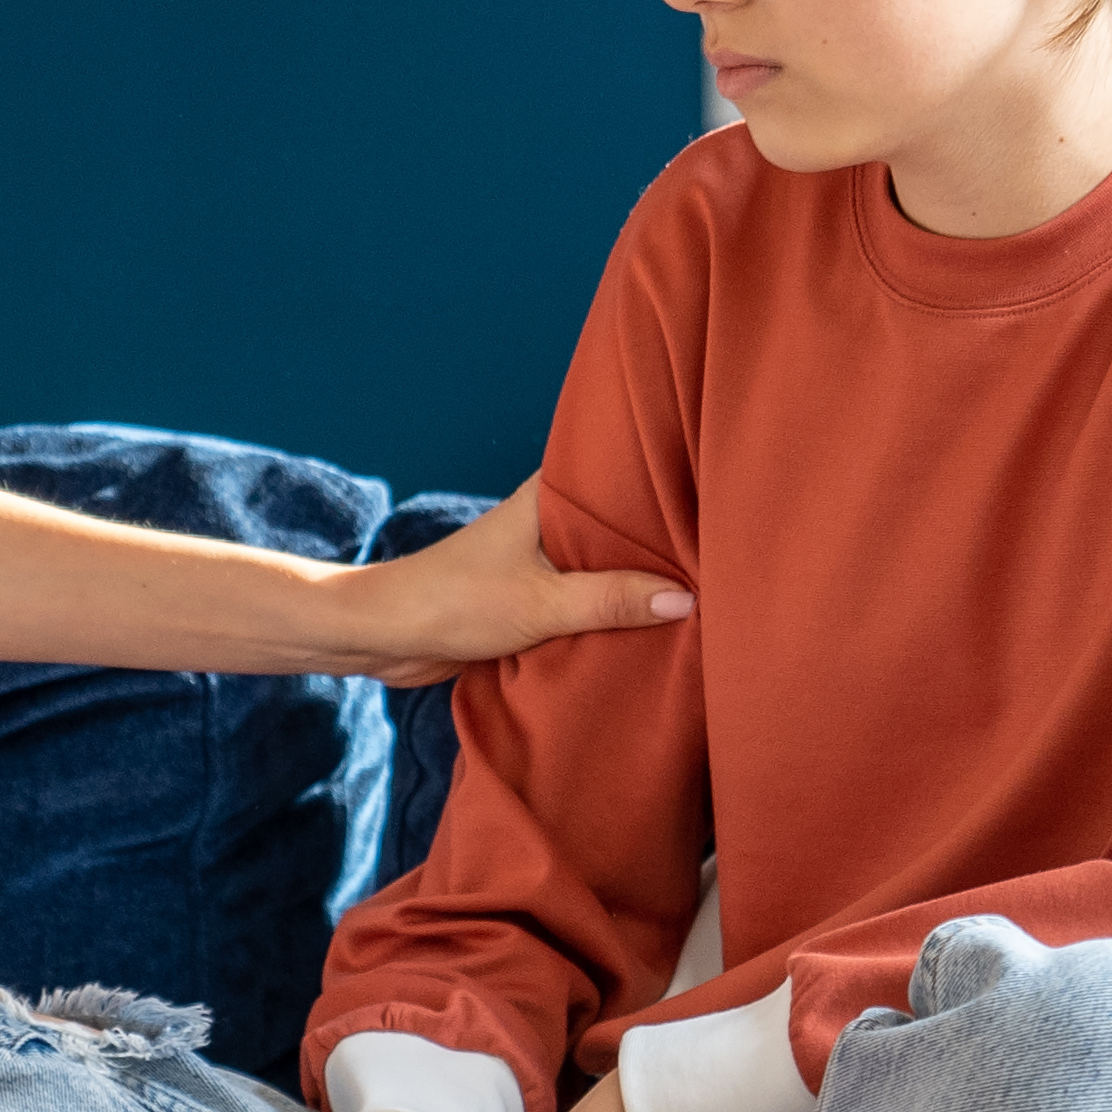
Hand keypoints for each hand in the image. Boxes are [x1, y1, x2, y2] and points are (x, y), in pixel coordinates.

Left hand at [337, 480, 689, 686]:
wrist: (387, 636)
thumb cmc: (454, 603)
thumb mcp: (544, 604)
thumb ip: (613, 600)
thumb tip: (686, 599)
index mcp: (549, 496)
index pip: (622, 474)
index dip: (667, 487)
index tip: (716, 495)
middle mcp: (547, 519)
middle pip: (620, 526)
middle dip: (661, 543)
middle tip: (724, 554)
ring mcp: (540, 558)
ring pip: (604, 566)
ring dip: (636, 583)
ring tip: (703, 589)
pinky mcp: (532, 595)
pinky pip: (586, 597)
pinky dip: (610, 610)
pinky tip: (649, 624)